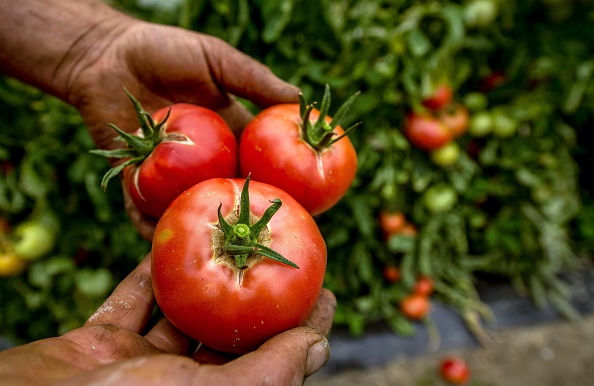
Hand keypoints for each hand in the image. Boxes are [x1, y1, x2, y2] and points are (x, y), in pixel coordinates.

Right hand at [0, 254, 335, 385]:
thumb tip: (318, 346)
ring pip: (181, 312)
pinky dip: (151, 273)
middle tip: (282, 249)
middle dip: (255, 290)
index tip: (326, 289)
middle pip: (230, 333)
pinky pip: (133, 302)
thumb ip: (269, 374)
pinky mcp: (101, 346)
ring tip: (231, 236)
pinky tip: (173, 241)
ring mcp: (139, 368)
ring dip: (202, 274)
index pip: (273, 363)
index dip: (302, 326)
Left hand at [58, 12, 298, 238]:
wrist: (105, 53)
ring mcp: (168, 172)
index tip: (299, 203)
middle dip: (241, 215)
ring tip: (212, 250)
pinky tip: (158, 239)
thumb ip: (254, 80)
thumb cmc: (164, 51)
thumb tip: (299, 97)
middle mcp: (201, 159)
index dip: (276, 183)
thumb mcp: (216, 60)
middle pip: (225, 193)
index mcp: (227, 135)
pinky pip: (141, 209)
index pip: (257, 164)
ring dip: (198, 227)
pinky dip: (148, 225)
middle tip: (259, 236)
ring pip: (187, 208)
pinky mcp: (133, 178)